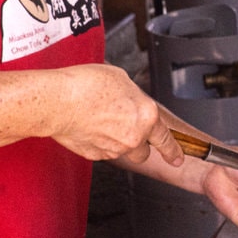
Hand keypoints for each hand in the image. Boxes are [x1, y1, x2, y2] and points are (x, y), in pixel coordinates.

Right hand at [49, 63, 182, 165]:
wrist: (60, 101)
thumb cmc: (87, 85)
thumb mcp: (121, 79)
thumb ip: (134, 97)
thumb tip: (132, 104)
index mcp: (147, 115)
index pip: (166, 139)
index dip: (173, 150)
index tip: (177, 158)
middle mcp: (134, 136)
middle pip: (144, 151)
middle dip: (138, 142)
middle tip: (124, 127)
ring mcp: (115, 149)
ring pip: (123, 152)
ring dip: (118, 141)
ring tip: (101, 121)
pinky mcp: (96, 155)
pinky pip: (104, 152)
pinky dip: (99, 143)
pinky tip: (89, 126)